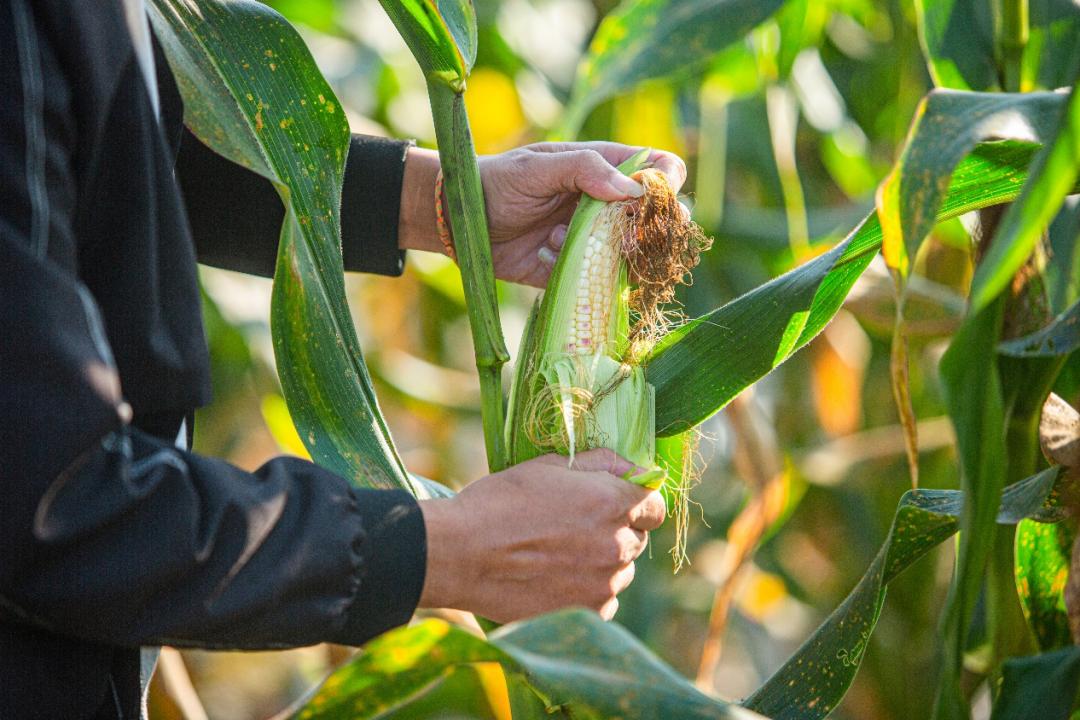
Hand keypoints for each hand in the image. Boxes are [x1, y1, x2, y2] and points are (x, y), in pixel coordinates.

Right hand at [417, 449, 665, 622]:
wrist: (461, 553)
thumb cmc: (500, 501)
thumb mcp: (548, 465)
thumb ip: (598, 463)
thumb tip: (630, 465)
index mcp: (612, 501)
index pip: (655, 504)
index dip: (637, 500)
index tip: (617, 501)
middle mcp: (616, 544)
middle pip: (638, 538)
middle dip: (618, 530)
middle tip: (577, 526)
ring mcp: (604, 582)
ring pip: (622, 570)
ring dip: (603, 562)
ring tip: (561, 555)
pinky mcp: (586, 612)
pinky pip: (604, 601)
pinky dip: (588, 592)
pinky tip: (556, 580)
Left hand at [479, 143, 687, 286]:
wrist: (460, 224)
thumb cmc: (497, 183)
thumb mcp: (537, 168)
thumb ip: (584, 169)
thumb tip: (634, 190)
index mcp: (602, 167)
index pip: (656, 166)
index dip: (667, 180)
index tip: (659, 195)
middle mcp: (605, 204)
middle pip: (653, 216)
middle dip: (650, 226)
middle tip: (627, 232)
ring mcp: (594, 239)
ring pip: (631, 252)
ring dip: (608, 251)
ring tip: (561, 236)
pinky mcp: (576, 270)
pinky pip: (598, 278)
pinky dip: (579, 270)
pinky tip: (545, 251)